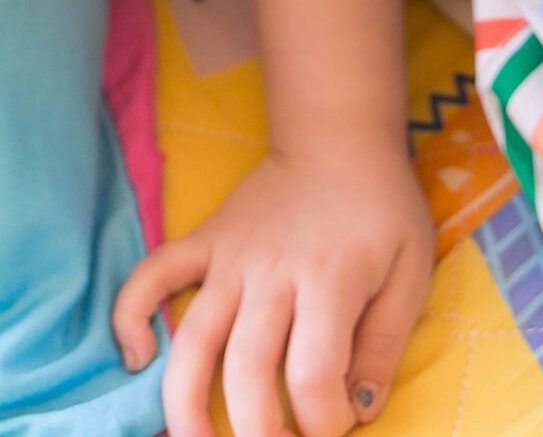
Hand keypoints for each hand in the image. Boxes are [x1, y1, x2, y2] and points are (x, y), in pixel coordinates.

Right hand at [113, 135, 434, 436]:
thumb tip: (360, 409)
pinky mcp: (205, 242)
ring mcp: (231, 257)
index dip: (322, 420)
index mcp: (331, 280)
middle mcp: (274, 272)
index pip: (313, 374)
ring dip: (184, 404)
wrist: (340, 135)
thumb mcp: (411, 268)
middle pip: (248, 369)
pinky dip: (131, 313)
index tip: (334, 425)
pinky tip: (136, 356)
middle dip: (256, 431)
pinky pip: (153, 274)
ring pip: (194, 340)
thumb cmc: (382, 208)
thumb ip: (386, 342)